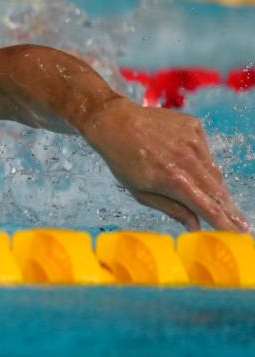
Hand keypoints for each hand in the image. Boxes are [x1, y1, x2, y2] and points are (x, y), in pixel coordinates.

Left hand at [80, 97, 249, 231]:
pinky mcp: (194, 126)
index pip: (209, 208)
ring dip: (214, 186)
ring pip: (213, 171)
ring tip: (211, 197)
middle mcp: (188, 159)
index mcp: (173, 180)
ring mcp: (193, 140)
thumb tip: (196, 226)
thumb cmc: (122, 160)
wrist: (114, 121)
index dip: (226, 223)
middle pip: (218, 191)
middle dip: (230, 210)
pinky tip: (184, 161)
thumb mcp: (140, 192)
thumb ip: (171, 209)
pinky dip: (200, 161)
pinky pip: (205, 151)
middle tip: (242, 225)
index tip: (241, 235)